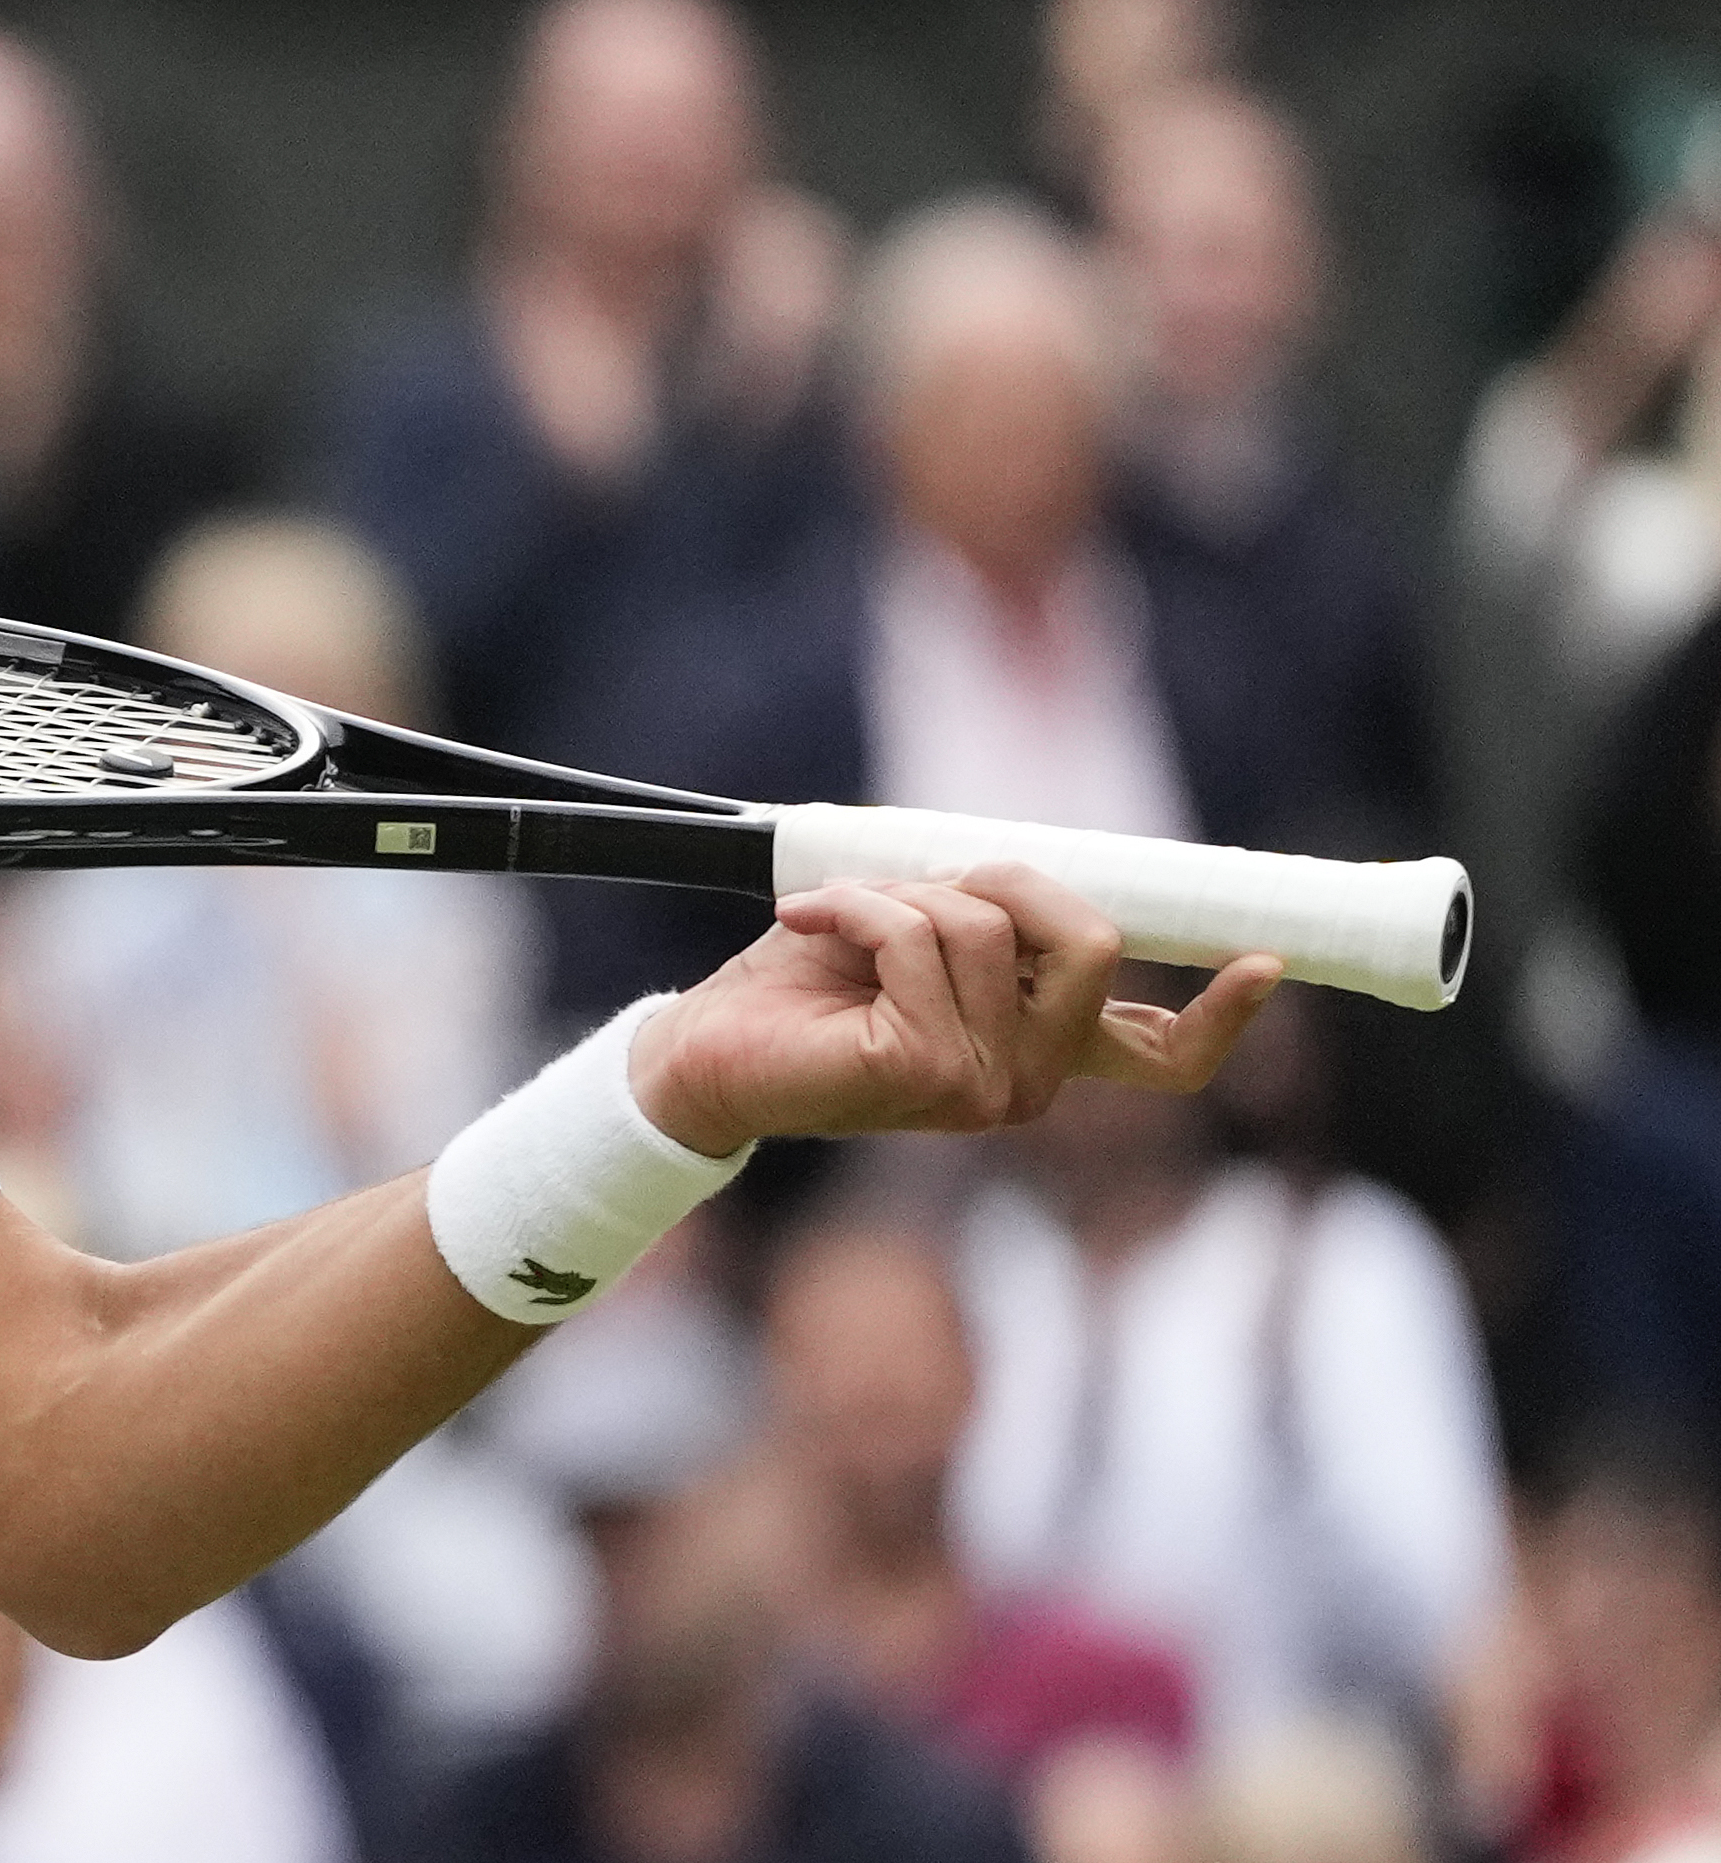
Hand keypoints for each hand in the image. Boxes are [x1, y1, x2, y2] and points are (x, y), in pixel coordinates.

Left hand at [626, 863, 1281, 1158]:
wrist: (702, 1051)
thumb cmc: (801, 989)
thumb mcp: (915, 935)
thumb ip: (989, 924)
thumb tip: (1038, 883)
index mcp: (1038, 1054)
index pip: (1161, 1057)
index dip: (1222, 1018)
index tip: (1266, 962)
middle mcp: (1026, 1084)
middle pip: (1092, 940)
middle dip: (1005, 879)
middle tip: (918, 884)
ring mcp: (983, 1089)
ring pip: (986, 926)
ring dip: (900, 893)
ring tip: (838, 924)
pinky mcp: (924, 1073)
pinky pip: (918, 936)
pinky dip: (856, 907)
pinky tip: (808, 929)